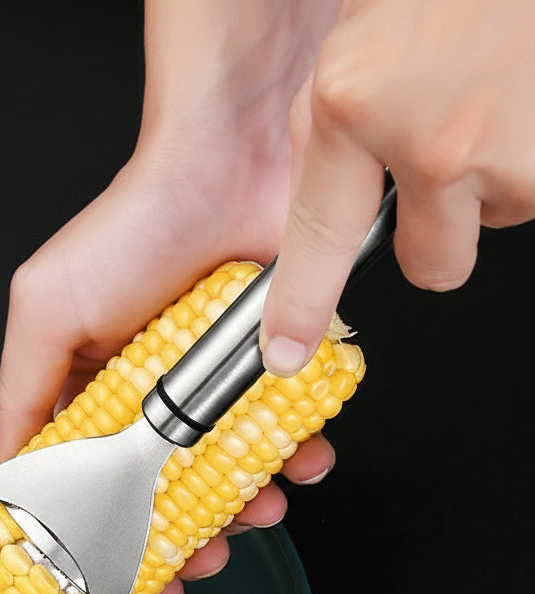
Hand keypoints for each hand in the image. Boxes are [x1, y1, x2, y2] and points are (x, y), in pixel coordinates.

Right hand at [0, 1, 343, 593]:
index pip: (88, 484)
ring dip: (245, 511)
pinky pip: (288, 437)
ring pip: (229, 480)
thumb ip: (20, 393)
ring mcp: (213, 393)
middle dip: (180, 543)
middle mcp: (150, 402)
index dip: (102, 538)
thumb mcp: (46, 310)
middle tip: (194, 568)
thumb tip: (0, 471)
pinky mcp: (270, 376)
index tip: (119, 580)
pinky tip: (303, 463)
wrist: (233, 161)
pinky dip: (298, 459)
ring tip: (257, 512)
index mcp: (90, 395)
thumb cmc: (132, 229)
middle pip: (162, 496)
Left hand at [261, 0, 534, 375]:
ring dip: (500, 174)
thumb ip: (338, 122)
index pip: (317, 239)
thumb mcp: (360, 38)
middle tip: (448, 159)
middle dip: (440, 229)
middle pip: (435, 263)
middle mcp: (436, 140)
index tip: (284, 353)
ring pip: (504, 214)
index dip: (299, 306)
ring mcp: (516, 147)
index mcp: (359, 103)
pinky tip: (527, 87)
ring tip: (498, 90)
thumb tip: (331, 187)